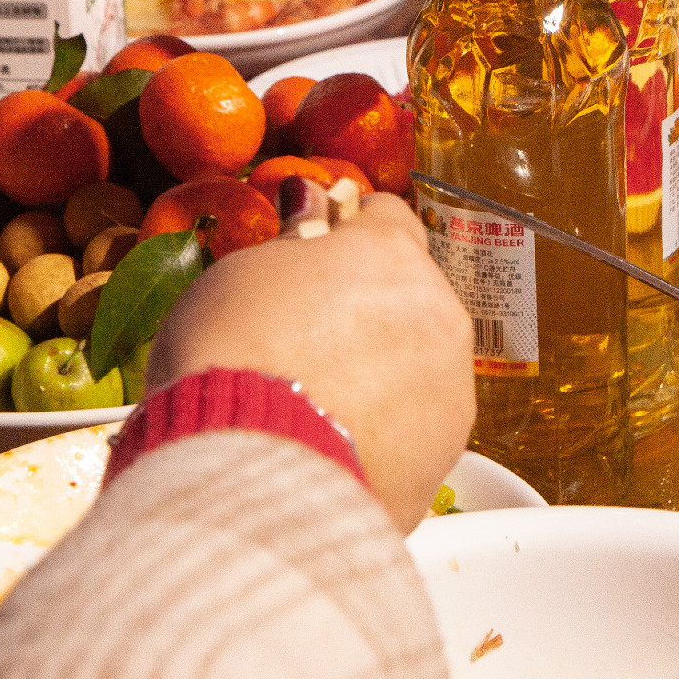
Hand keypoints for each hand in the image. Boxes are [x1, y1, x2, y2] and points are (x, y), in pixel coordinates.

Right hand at [143, 194, 474, 533]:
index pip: (384, 216)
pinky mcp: (444, 455)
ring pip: (419, 364)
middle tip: (301, 340)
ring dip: (381, 373)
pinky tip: (331, 445)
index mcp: (388, 253)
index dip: (345, 233)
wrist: (243, 473)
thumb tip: (310, 205)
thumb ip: (292, 241)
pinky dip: (383, 434)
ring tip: (312, 404)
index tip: (316, 253)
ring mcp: (449, 387)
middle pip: (408, 294)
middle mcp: (437, 312)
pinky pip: (414, 430)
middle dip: (367, 309)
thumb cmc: (229, 362)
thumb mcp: (236, 276)